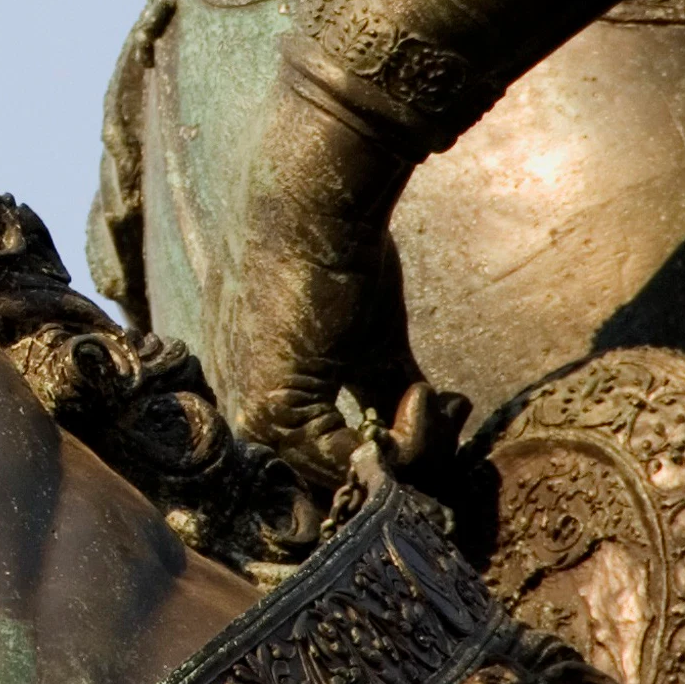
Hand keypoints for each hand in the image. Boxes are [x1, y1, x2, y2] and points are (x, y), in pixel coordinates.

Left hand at [213, 53, 426, 484]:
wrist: (311, 208)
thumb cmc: (335, 259)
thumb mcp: (368, 340)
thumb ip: (383, 392)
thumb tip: (428, 432)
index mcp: (253, 394)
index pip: (315, 459)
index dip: (382, 451)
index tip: (430, 411)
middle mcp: (241, 412)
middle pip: (327, 475)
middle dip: (399, 460)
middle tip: (442, 421)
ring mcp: (251, 415)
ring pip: (340, 475)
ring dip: (408, 451)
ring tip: (432, 404)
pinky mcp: (273, 410)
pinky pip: (347, 461)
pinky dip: (402, 443)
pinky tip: (422, 400)